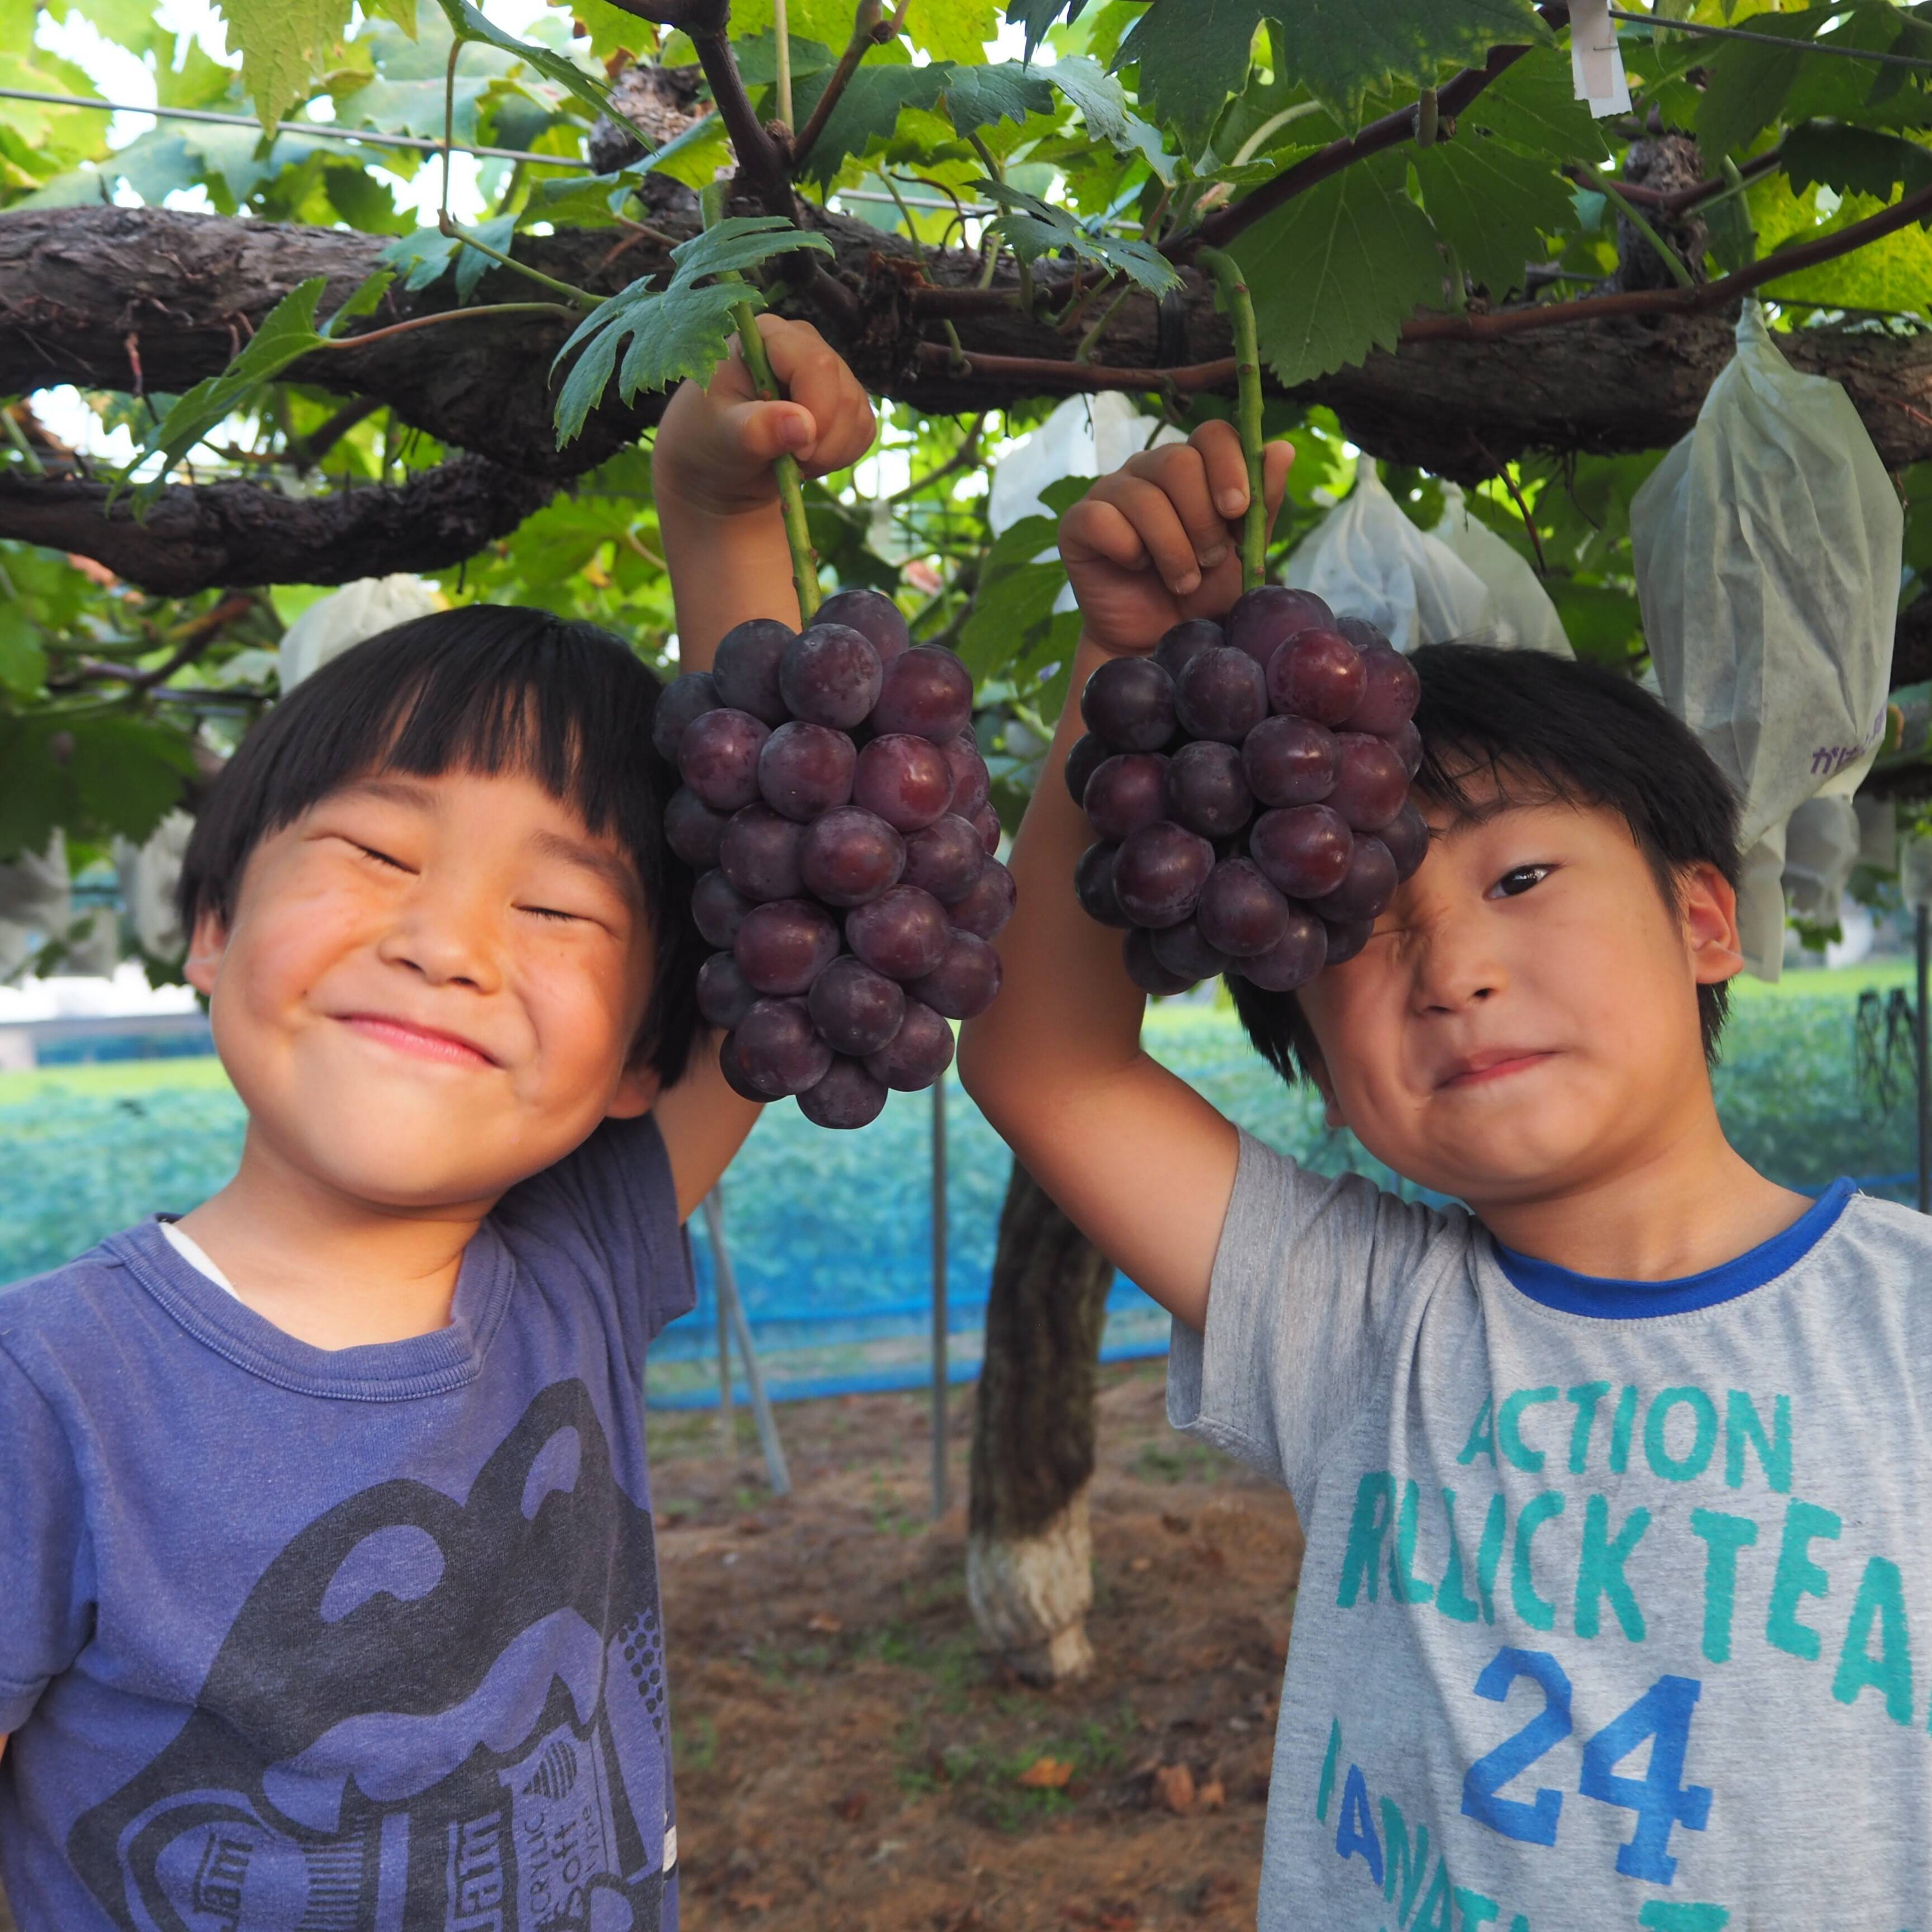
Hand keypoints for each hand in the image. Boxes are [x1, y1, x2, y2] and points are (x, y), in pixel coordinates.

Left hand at [654, 315, 876, 518]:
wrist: (721, 467)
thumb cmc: (708, 441)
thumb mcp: (721, 437)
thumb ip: (756, 430)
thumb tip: (803, 426)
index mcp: (767, 337)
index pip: (816, 363)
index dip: (816, 411)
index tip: (796, 453)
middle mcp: (803, 344)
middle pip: (843, 390)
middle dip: (823, 440)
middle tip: (789, 462)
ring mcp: (828, 373)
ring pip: (859, 412)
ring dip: (831, 452)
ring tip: (792, 461)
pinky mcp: (844, 402)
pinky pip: (865, 430)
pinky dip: (842, 455)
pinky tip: (809, 459)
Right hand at [1059, 421, 1293, 656]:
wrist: (1161, 641)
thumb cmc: (1203, 594)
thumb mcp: (1244, 551)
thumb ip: (1263, 502)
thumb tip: (1281, 448)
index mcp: (1193, 467)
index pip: (1212, 435)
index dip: (1228, 466)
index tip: (1237, 510)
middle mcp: (1149, 470)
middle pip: (1177, 461)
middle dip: (1202, 519)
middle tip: (1210, 560)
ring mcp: (1110, 492)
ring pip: (1143, 496)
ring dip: (1172, 548)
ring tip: (1183, 581)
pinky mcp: (1078, 523)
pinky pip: (1100, 519)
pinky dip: (1126, 550)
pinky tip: (1135, 569)